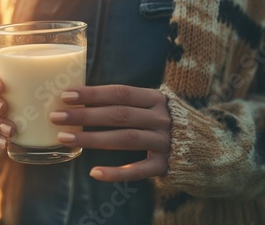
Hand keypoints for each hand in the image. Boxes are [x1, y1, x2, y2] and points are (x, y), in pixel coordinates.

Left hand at [50, 85, 170, 181]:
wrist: (207, 146)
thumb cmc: (164, 121)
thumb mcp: (151, 105)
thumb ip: (125, 102)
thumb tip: (81, 99)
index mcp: (156, 99)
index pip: (120, 92)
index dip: (93, 93)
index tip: (66, 95)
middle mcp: (161, 118)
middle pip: (118, 114)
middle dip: (85, 115)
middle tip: (56, 116)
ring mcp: (165, 142)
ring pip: (125, 139)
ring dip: (92, 138)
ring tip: (65, 138)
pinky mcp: (166, 165)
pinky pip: (139, 170)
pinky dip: (117, 173)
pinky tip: (94, 173)